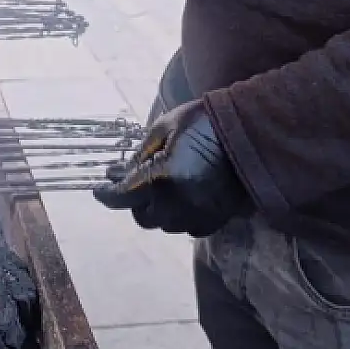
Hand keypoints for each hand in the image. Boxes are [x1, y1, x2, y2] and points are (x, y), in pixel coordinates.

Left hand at [93, 99, 249, 237]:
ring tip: (163, 188)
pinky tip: (184, 196)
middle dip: (136, 201)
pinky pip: (188, 226)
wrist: (250, 132)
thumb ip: (140, 156)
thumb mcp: (164, 128)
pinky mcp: (215, 220)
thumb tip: (119, 174)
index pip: (122, 197)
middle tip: (138, 182)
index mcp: (160, 180)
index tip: (99, 189)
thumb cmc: (203, 122)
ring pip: (165, 224)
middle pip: (143, 216)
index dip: (106, 194)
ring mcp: (197, 216)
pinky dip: (180, 214)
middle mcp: (176, 205)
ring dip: (159, 208)